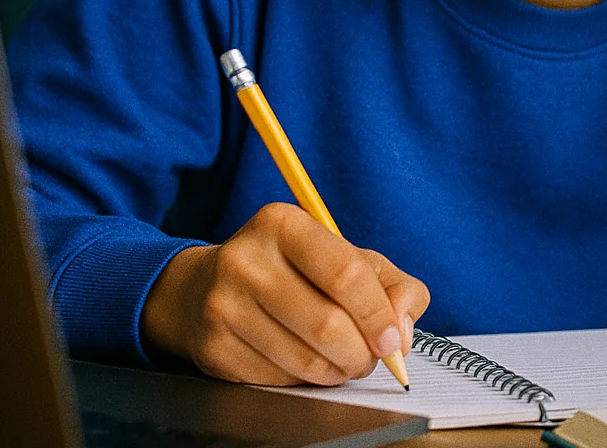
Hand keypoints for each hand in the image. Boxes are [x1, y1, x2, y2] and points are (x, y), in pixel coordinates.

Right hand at [141, 202, 429, 385]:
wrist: (204, 290)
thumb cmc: (293, 272)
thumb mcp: (347, 258)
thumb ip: (392, 286)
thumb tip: (402, 334)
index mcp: (283, 224)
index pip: (345, 274)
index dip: (378, 315)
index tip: (394, 341)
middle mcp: (245, 260)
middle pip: (327, 324)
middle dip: (361, 353)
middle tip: (370, 358)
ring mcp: (223, 305)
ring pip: (304, 360)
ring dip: (337, 371)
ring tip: (343, 361)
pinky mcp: (213, 348)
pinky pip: (278, 380)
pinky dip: (304, 381)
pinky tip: (304, 362)